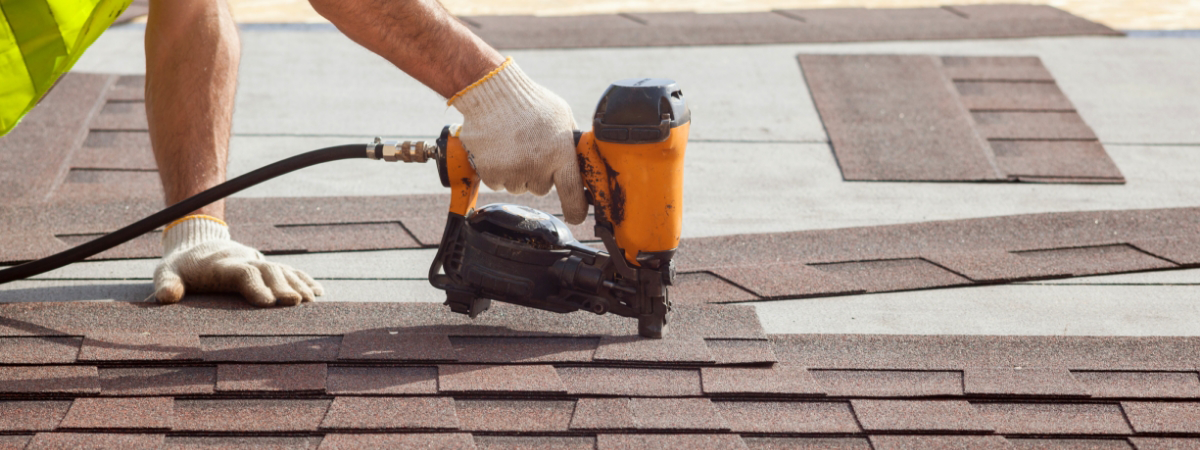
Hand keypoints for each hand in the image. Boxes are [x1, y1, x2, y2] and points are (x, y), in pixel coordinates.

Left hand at [154, 216, 322, 305]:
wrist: (197, 242)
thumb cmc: (180, 267)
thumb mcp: (165, 272)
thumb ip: (167, 284)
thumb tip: (166, 298)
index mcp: (221, 265)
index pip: (242, 272)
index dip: (255, 286)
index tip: (267, 303)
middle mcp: (244, 260)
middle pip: (268, 270)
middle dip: (283, 286)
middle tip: (295, 303)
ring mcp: (257, 262)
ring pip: (282, 270)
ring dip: (298, 284)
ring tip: (311, 301)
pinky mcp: (265, 266)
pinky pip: (289, 271)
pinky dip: (304, 280)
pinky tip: (318, 292)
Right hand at [450, 58, 587, 224]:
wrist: (492, 92)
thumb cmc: (530, 101)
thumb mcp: (562, 116)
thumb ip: (570, 142)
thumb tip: (580, 160)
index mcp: (560, 153)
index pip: (572, 192)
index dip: (576, 209)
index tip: (576, 216)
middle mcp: (537, 166)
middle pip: (541, 189)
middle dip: (538, 174)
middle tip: (530, 150)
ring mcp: (512, 171)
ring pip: (518, 186)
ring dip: (516, 173)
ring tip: (512, 146)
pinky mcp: (490, 173)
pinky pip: (498, 183)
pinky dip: (497, 171)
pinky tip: (498, 149)